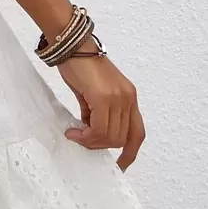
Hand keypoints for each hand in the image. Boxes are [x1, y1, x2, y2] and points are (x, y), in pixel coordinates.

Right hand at [56, 37, 145, 171]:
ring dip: (91, 141)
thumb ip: (99, 112)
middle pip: (122, 138)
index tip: (119, 164)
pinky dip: (86, 135)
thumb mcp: (94, 92)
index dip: (130, 152)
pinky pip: (98, 128)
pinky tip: (74, 131)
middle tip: (82, 140)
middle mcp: (128, 98)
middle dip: (100, 145)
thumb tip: (92, 131)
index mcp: (129, 97)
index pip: (137, 133)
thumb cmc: (79, 63)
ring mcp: (118, 98)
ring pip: (110, 136)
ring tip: (76, 134)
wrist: (71, 44)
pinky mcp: (104, 97)